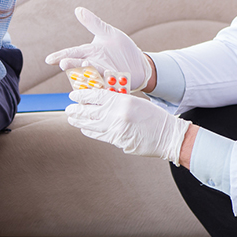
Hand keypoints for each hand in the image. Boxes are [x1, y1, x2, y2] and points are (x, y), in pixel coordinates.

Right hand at [45, 7, 153, 91]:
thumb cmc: (121, 48)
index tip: (49, 60)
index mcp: (87, 54)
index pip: (71, 54)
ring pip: (92, 77)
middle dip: (72, 65)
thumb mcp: (108, 33)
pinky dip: (106, 82)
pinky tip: (106, 78)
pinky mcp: (113, 84)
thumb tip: (78, 9)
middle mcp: (91, 67)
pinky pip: (108, 85)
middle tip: (64, 63)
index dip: (60, 56)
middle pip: (78, 66)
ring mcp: (101, 76)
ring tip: (85, 67)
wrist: (138, 64)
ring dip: (88, 74)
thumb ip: (93, 24)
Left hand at [65, 89, 189, 162]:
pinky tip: (84, 128)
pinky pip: (99, 135)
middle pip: (90, 111)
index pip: (97, 96)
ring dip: (79, 121)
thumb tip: (98, 101)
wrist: (168, 136)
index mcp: (123, 101)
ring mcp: (117, 129)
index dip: (82, 95)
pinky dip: (90, 131)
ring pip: (92, 125)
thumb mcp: (136, 102)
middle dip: (77, 110)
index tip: (73, 95)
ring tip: (72, 118)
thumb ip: (117, 101)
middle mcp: (118, 115)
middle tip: (68, 108)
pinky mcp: (118, 141)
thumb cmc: (154, 117)